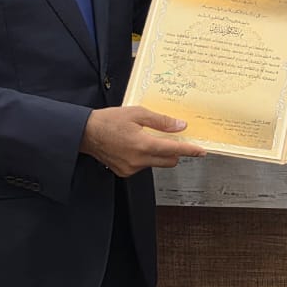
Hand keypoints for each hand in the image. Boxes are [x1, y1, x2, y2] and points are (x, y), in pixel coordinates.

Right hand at [80, 106, 205, 176]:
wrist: (85, 133)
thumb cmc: (109, 120)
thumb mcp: (137, 113)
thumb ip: (161, 121)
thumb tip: (180, 126)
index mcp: (143, 145)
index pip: (174, 150)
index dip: (190, 150)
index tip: (201, 151)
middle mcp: (138, 160)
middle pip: (168, 160)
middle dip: (174, 151)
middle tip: (172, 138)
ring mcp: (130, 168)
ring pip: (156, 163)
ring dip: (158, 153)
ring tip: (145, 138)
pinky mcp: (124, 172)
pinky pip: (143, 166)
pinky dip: (145, 157)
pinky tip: (134, 145)